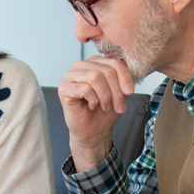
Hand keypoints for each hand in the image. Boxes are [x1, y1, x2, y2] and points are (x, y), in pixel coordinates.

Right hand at [58, 55, 134, 170]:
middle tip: (118, 106)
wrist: (94, 131)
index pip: (114, 62)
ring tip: (105, 106)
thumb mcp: (119, 93)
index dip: (125, 77)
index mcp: (94, 63)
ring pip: (95, 77)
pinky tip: (91, 106)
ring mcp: (70, 76)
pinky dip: (93, 100)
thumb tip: (127, 78)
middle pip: (106, 70)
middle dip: (116, 91)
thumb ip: (121, 80)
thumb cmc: (104, 112)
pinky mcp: (63, 89)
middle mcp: (80, 66)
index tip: (130, 92)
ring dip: (105, 96)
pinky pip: (85, 89)